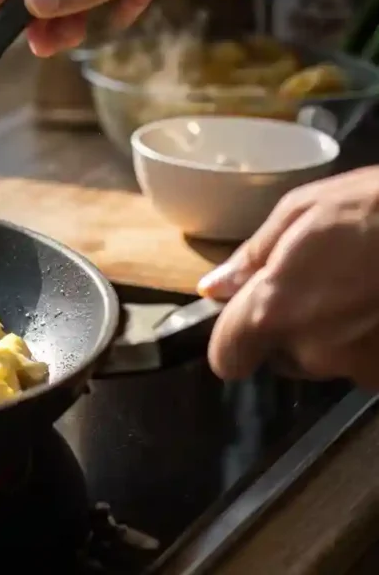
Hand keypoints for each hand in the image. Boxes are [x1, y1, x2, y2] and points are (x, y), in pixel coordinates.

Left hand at [198, 166, 378, 389]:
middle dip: (291, 328)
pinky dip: (374, 340)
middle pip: (281, 357)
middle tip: (323, 284)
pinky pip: (368, 362)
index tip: (245, 321)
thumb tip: (214, 288)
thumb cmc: (376, 207)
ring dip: (336, 333)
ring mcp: (361, 369)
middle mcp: (314, 351)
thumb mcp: (302, 212)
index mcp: (275, 311)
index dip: (232, 340)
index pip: (227, 358)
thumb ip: (251, 258)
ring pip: (329, 358)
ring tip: (365, 287)